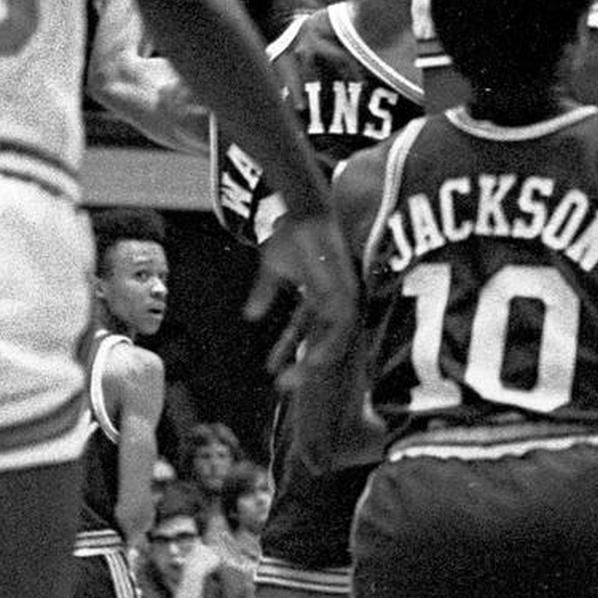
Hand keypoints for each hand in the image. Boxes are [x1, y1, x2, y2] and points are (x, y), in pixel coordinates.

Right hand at [245, 212, 357, 384]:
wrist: (302, 213)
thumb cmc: (291, 236)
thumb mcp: (273, 270)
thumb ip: (265, 293)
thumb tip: (251, 316)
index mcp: (315, 297)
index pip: (304, 331)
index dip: (288, 351)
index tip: (272, 371)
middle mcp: (330, 299)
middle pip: (321, 339)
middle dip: (302, 364)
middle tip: (282, 385)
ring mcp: (340, 295)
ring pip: (334, 337)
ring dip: (316, 359)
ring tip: (296, 378)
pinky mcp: (345, 290)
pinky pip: (342, 323)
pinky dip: (331, 342)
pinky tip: (315, 358)